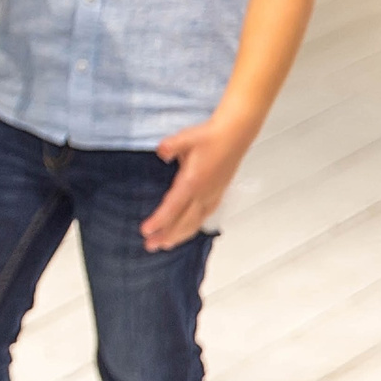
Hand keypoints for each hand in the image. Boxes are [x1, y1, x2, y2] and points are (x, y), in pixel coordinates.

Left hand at [143, 113, 252, 250]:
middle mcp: (204, 193)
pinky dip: (193, 227)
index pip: (173, 206)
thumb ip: (170, 146)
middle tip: (149, 246)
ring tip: (164, 244)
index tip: (145, 231)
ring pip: (195, 222)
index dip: (159, 220)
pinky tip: (187, 231)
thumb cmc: (210, 136)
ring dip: (179, 235)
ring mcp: (212, 195)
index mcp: (193, 181)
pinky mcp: (218, 193)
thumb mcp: (185, 137)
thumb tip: (160, 153)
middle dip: (166, 235)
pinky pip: (204, 216)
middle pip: (183, 221)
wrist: (235, 134)